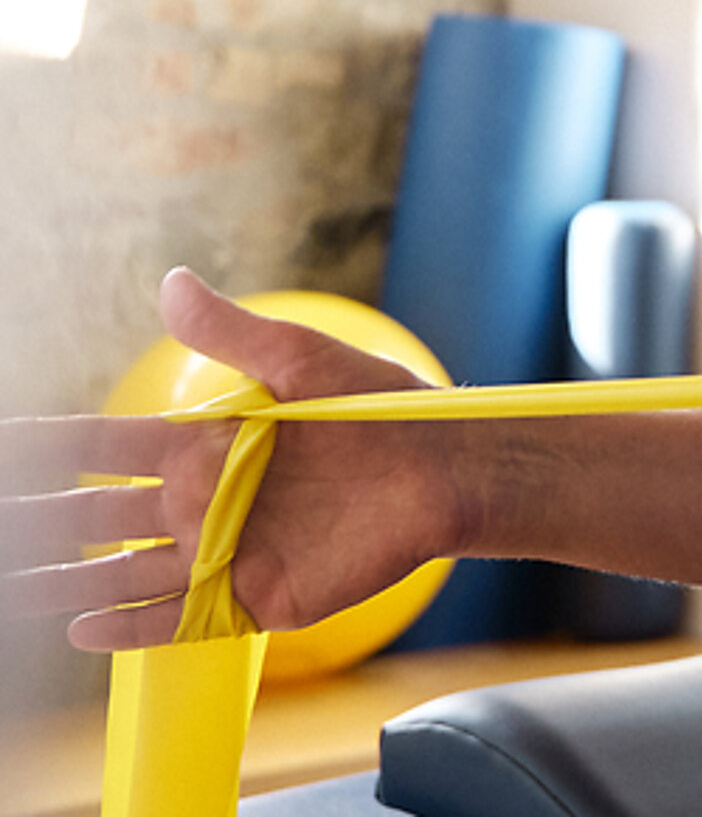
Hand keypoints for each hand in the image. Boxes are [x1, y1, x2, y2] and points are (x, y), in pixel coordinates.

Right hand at [1, 269, 465, 649]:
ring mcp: (224, 551)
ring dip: (60, 581)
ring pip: (119, 573)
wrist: (447, 470)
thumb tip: (172, 281)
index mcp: (204, 444)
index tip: (1, 448)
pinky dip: (129, 626)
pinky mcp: (257, 595)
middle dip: (36, 519)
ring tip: (9, 584)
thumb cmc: (383, 409)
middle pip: (92, 516)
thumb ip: (233, 332)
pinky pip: (179, 616)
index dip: (45, 450)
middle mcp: (201, 501)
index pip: (100, 449)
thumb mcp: (304, 360)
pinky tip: (80, 630)